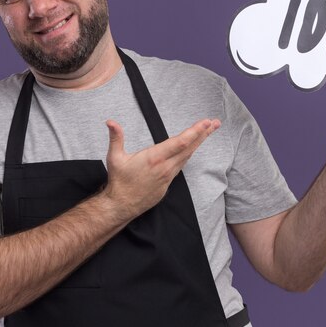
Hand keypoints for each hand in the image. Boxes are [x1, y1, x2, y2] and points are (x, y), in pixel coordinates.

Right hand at [103, 118, 220, 218]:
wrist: (122, 205)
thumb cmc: (119, 181)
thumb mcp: (115, 158)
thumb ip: (116, 138)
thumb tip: (110, 122)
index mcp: (154, 157)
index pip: (180, 142)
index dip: (195, 132)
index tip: (205, 123)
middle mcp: (165, 166)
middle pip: (189, 148)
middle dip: (203, 134)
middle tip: (215, 123)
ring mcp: (168, 175)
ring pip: (187, 156)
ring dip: (198, 143)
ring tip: (208, 131)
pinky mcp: (168, 182)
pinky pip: (181, 165)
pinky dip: (189, 154)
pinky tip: (193, 148)